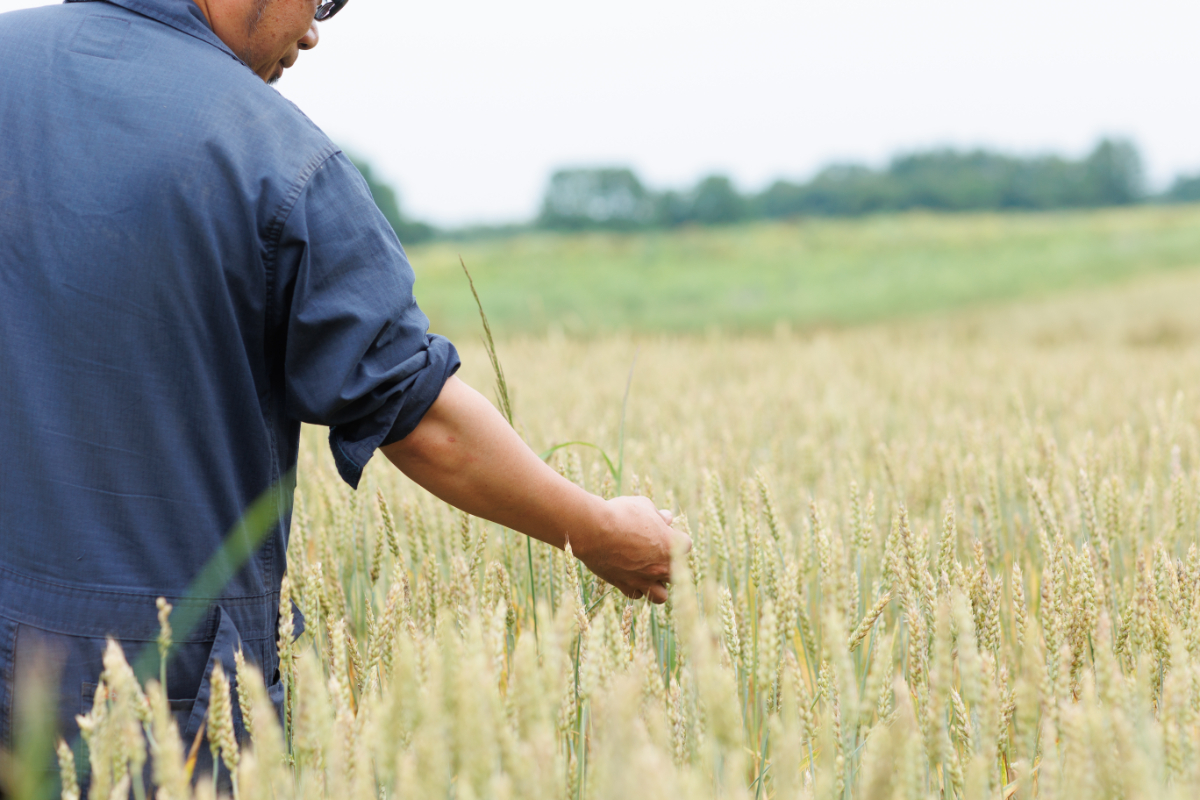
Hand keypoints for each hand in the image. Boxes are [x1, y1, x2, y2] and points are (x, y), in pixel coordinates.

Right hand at [572, 496, 691, 603]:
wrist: (594, 530)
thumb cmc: (621, 513)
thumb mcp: (643, 505)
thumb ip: (657, 514)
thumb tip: (666, 517)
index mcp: (671, 545)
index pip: (686, 544)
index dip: (675, 536)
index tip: (663, 531)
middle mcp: (661, 566)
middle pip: (677, 573)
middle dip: (668, 563)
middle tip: (654, 552)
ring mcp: (644, 579)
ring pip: (661, 595)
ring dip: (657, 585)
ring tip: (647, 573)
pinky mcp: (625, 585)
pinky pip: (637, 594)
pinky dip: (635, 587)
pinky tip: (629, 575)